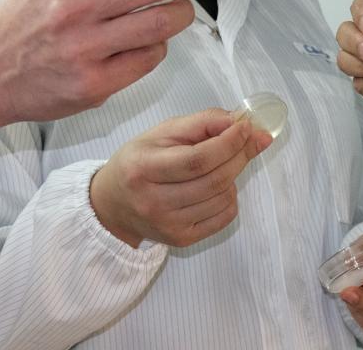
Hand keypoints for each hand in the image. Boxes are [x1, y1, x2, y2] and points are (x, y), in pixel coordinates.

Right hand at [89, 109, 273, 248]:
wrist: (114, 204)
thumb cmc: (140, 161)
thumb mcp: (163, 132)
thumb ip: (202, 122)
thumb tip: (242, 122)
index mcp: (143, 169)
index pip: (197, 160)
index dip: (228, 143)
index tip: (246, 127)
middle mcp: (154, 202)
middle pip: (213, 180)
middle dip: (239, 156)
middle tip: (248, 139)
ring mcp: (169, 225)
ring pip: (222, 198)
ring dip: (235, 175)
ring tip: (223, 163)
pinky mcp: (182, 240)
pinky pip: (224, 218)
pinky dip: (231, 197)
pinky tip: (218, 186)